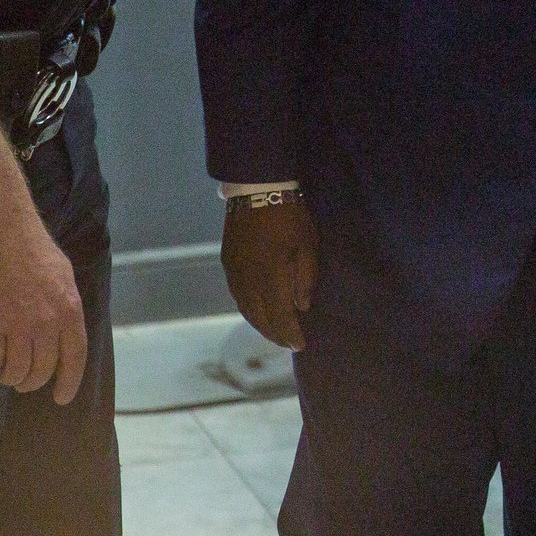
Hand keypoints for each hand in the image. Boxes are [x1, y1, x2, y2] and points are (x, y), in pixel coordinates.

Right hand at [0, 204, 88, 403]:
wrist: (3, 231)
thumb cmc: (34, 249)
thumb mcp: (63, 276)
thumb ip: (64, 306)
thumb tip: (62, 330)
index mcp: (70, 309)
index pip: (75, 356)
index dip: (69, 381)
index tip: (61, 398)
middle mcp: (47, 321)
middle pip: (42, 368)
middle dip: (32, 382)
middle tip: (24, 383)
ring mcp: (18, 323)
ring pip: (15, 370)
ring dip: (9, 377)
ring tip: (5, 374)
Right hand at [222, 195, 317, 350]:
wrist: (256, 189)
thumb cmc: (289, 215)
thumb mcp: (307, 244)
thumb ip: (305, 278)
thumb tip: (301, 306)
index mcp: (269, 276)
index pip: (279, 316)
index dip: (289, 333)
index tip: (300, 346)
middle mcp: (247, 280)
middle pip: (259, 317)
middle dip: (274, 333)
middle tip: (288, 343)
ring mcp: (234, 272)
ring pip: (245, 309)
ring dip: (260, 324)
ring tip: (275, 332)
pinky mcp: (227, 264)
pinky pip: (238, 296)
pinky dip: (249, 309)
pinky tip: (259, 311)